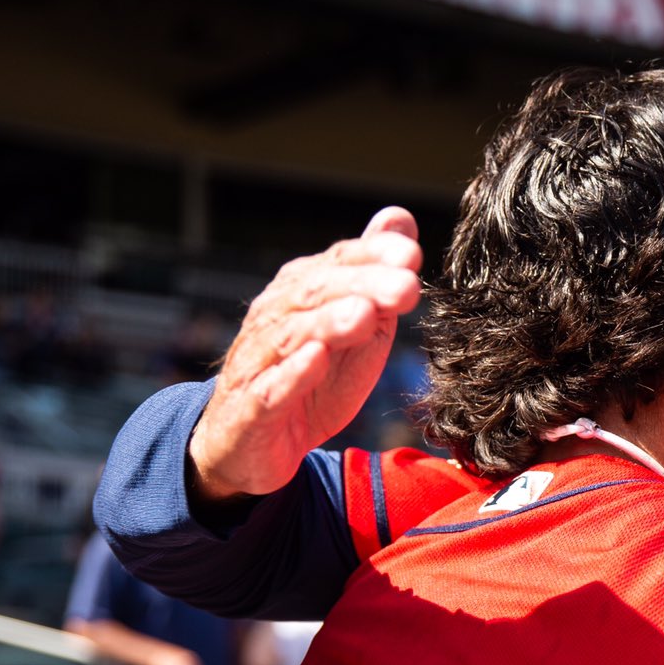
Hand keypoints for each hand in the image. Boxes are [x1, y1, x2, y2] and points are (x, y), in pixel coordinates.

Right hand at [189, 207, 423, 503]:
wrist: (252, 445)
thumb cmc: (310, 381)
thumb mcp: (354, 328)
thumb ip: (375, 278)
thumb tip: (400, 218)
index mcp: (301, 294)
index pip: (338, 263)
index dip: (372, 256)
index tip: (412, 255)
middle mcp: (275, 319)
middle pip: (317, 293)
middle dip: (363, 285)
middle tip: (407, 285)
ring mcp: (259, 362)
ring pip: (292, 335)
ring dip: (329, 322)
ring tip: (365, 314)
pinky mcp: (251, 410)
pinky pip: (271, 388)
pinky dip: (293, 373)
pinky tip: (315, 359)